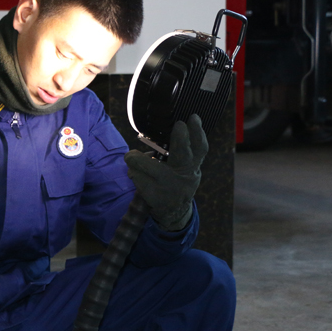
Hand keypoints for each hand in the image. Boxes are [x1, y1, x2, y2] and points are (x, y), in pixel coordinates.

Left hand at [124, 114, 207, 230]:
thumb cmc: (176, 181)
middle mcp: (183, 176)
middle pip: (182, 153)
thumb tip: (171, 131)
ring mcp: (169, 186)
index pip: (199, 148)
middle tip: (178, 125)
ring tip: (132, 157)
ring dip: (135, 158)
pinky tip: (134, 174)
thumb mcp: (185, 169)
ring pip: (146, 163)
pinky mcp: (153, 195)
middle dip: (181, 137)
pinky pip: (136, 176)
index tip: (193, 118)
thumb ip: (182, 153)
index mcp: (192, 167)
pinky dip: (133, 173)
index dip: (197, 133)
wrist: (173, 212)